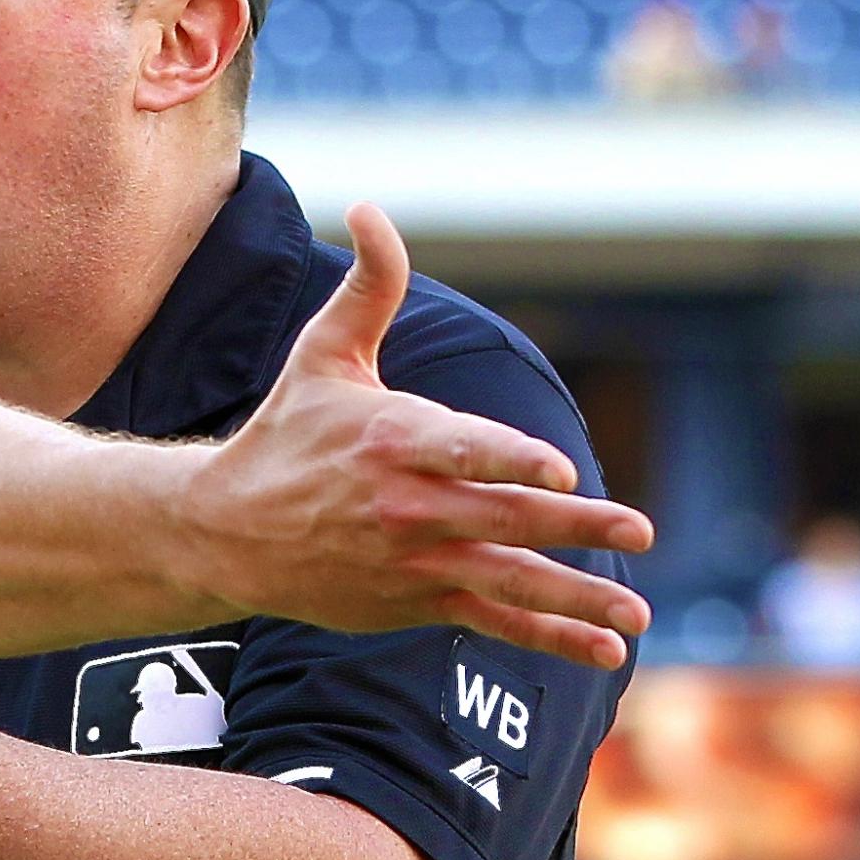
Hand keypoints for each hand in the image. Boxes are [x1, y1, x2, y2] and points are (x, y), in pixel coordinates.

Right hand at [184, 203, 653, 667]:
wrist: (224, 532)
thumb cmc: (285, 436)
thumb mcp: (322, 356)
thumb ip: (370, 288)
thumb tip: (371, 209)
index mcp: (391, 440)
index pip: (462, 449)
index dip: (512, 459)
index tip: (561, 471)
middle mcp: (405, 506)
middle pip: (502, 515)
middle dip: (573, 525)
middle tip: (635, 528)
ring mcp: (412, 560)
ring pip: (505, 579)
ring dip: (574, 598)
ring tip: (633, 615)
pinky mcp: (412, 600)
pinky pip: (490, 619)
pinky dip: (546, 638)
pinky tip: (602, 650)